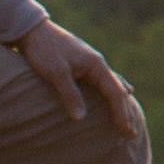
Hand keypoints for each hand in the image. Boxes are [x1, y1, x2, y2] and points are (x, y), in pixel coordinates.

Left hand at [13, 18, 129, 127]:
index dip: (121, 114)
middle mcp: (98, 63)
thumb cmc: (44, 50)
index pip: (115, 93)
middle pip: (118, 90)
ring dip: (120, 103)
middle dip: (125, 112)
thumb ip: (70, 94)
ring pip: (113, 85)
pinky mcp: (83, 63)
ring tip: (127, 117)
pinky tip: (122, 89)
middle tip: (131, 134)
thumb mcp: (56, 72)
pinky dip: (113, 90)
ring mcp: (91, 62)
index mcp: (96, 65)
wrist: (33, 29)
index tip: (126, 132)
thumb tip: (81, 118)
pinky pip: (105, 80)